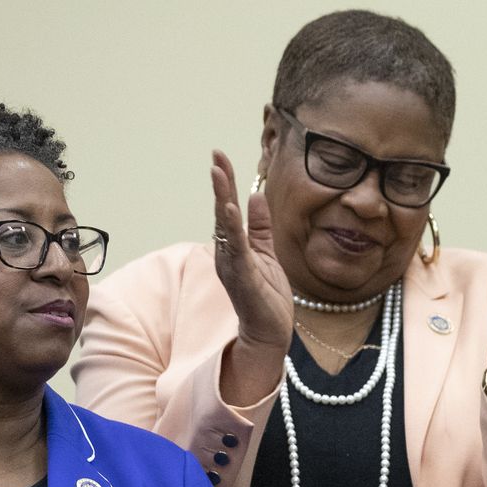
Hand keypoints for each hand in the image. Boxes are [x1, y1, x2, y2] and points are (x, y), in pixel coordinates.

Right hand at [210, 151, 292, 362]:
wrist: (270, 331)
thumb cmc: (266, 295)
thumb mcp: (266, 253)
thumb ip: (260, 227)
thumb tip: (255, 196)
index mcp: (233, 245)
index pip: (228, 207)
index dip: (225, 181)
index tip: (219, 156)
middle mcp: (227, 252)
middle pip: (222, 210)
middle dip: (220, 182)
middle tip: (216, 155)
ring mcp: (233, 264)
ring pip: (225, 226)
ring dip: (222, 198)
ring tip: (219, 173)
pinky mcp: (243, 277)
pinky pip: (237, 249)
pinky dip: (234, 229)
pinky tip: (232, 210)